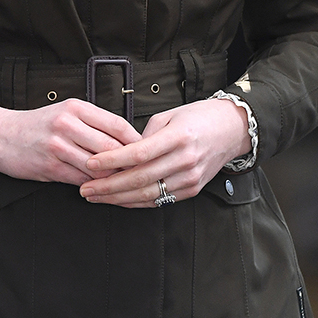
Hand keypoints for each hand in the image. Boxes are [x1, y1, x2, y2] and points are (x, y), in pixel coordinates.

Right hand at [0, 99, 141, 183]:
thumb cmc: (37, 125)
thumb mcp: (65, 113)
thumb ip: (93, 124)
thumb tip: (127, 140)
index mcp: (76, 108)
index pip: (117, 124)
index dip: (136, 141)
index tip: (147, 151)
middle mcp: (68, 124)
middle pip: (112, 147)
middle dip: (129, 163)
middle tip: (142, 172)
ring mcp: (58, 146)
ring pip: (99, 167)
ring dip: (113, 178)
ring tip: (124, 183)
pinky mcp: (50, 166)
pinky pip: (81, 180)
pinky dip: (94, 186)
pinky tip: (101, 189)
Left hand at [78, 99, 250, 207]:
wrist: (231, 129)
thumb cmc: (198, 117)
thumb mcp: (169, 116)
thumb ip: (144, 134)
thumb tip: (120, 152)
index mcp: (178, 137)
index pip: (139, 153)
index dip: (112, 161)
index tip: (91, 163)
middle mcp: (185, 160)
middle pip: (140, 178)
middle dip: (108, 186)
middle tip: (85, 188)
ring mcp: (190, 178)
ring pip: (147, 194)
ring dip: (117, 198)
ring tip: (95, 196)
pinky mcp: (192, 190)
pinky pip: (159, 201)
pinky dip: (136, 202)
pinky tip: (118, 200)